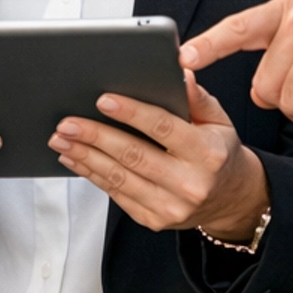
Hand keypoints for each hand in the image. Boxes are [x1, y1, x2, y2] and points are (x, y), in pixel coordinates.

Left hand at [49, 73, 267, 238]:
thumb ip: (198, 98)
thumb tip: (181, 72)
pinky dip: (92, 175)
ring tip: (62, 139)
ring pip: (119, 178)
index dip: (132, 113)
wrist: (230, 199)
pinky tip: (76, 159)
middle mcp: (190, 184)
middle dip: (96, 136)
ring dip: (85, 157)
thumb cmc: (219, 153)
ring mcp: (170, 206)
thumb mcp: (219, 121)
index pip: (164, 129)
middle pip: (134, 156)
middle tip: (69, 122)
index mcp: (207, 154)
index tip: (104, 100)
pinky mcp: (154, 220)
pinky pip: (116, 195)